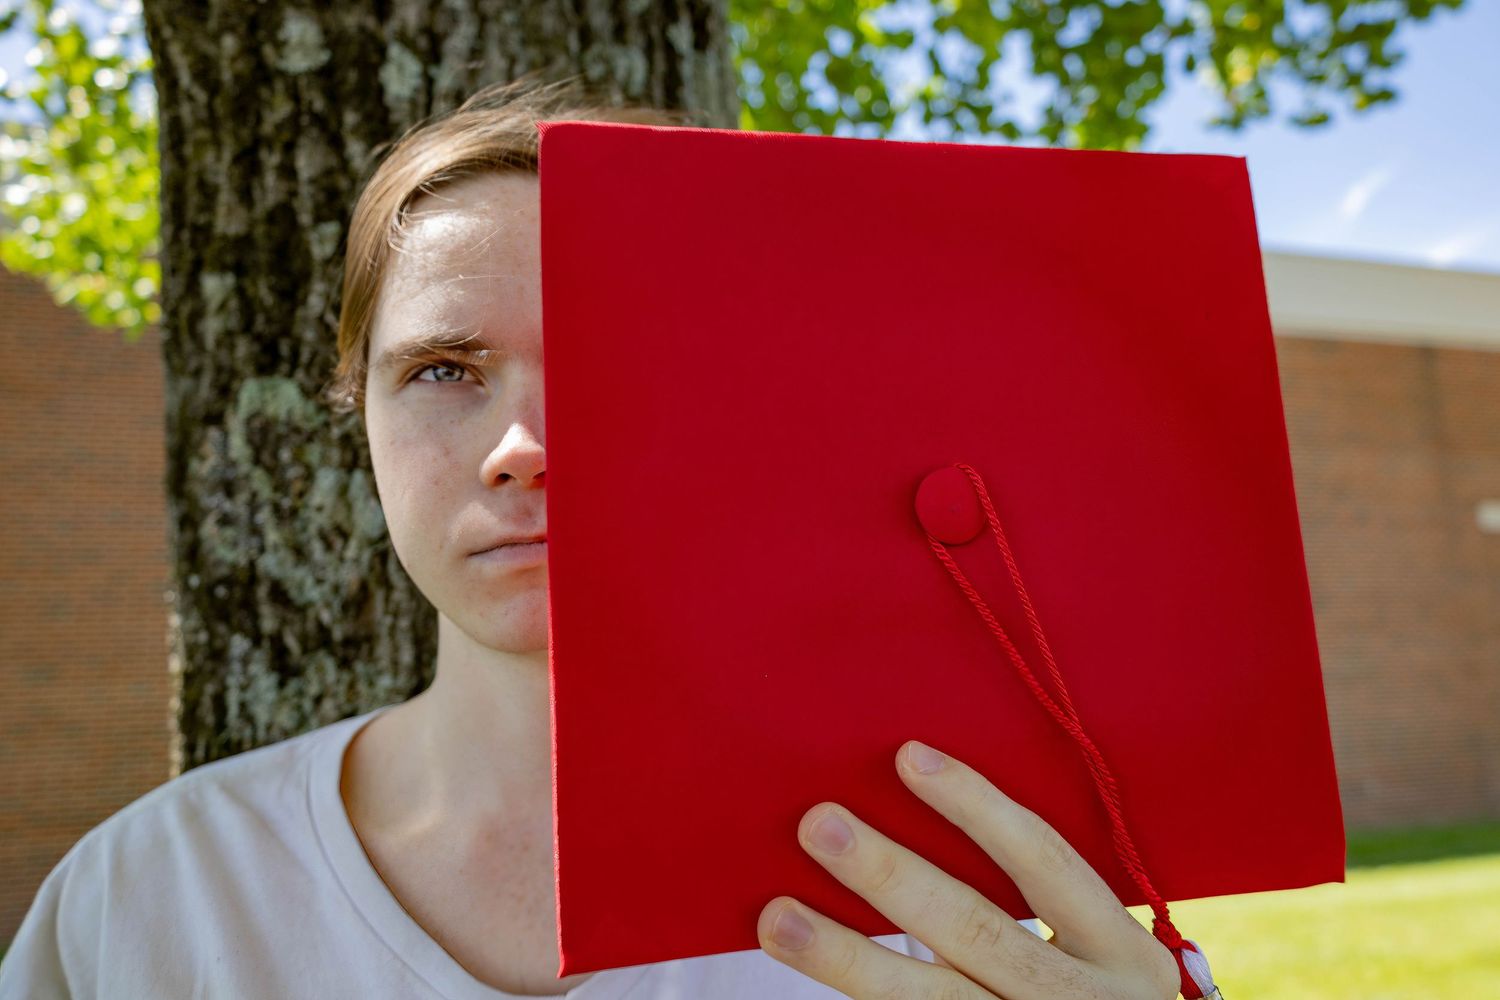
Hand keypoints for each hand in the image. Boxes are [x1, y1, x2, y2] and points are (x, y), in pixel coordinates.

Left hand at [757, 740, 1180, 998]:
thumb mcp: (1101, 960)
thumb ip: (1037, 906)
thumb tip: (916, 796)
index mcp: (1124, 953)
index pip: (1045, 862)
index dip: (977, 806)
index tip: (908, 755)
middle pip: (976, 928)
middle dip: (891, 875)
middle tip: (818, 824)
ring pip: (932, 998)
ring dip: (846, 957)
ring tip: (779, 918)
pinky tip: (815, 968)